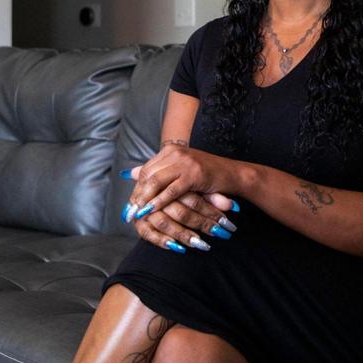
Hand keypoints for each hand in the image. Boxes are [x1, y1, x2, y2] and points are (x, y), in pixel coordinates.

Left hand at [120, 146, 239, 252]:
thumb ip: (157, 170)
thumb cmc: (207, 174)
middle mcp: (175, 152)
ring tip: (138, 212)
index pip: (147, 169)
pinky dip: (159, 201)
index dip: (137, 187)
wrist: (232, 174)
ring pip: (156, 181)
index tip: (131, 203)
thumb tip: (131, 173)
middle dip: (138, 194)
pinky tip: (152, 210)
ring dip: (145, 198)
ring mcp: (185, 162)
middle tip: (130, 211)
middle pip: (149, 174)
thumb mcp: (180, 169)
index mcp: (170, 150)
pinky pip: (171, 190)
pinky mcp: (193, 174)